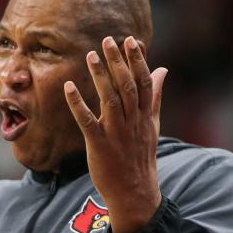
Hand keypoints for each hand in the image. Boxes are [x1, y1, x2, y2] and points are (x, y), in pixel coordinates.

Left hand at [64, 36, 167, 232]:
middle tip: (108, 40)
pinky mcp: (99, 145)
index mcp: (145, 115)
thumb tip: (163, 70)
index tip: (131, 41)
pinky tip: (68, 88)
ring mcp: (116, 133)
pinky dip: (78, 104)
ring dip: (100, 76)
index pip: (144, 82)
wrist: (135, 192)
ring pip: (109, 100)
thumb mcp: (152, 125)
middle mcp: (132, 121)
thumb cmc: (140, 156)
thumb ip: (155, 96)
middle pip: (127, 86)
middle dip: (118, 62)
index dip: (137, 61)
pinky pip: (88, 121)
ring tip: (91, 55)